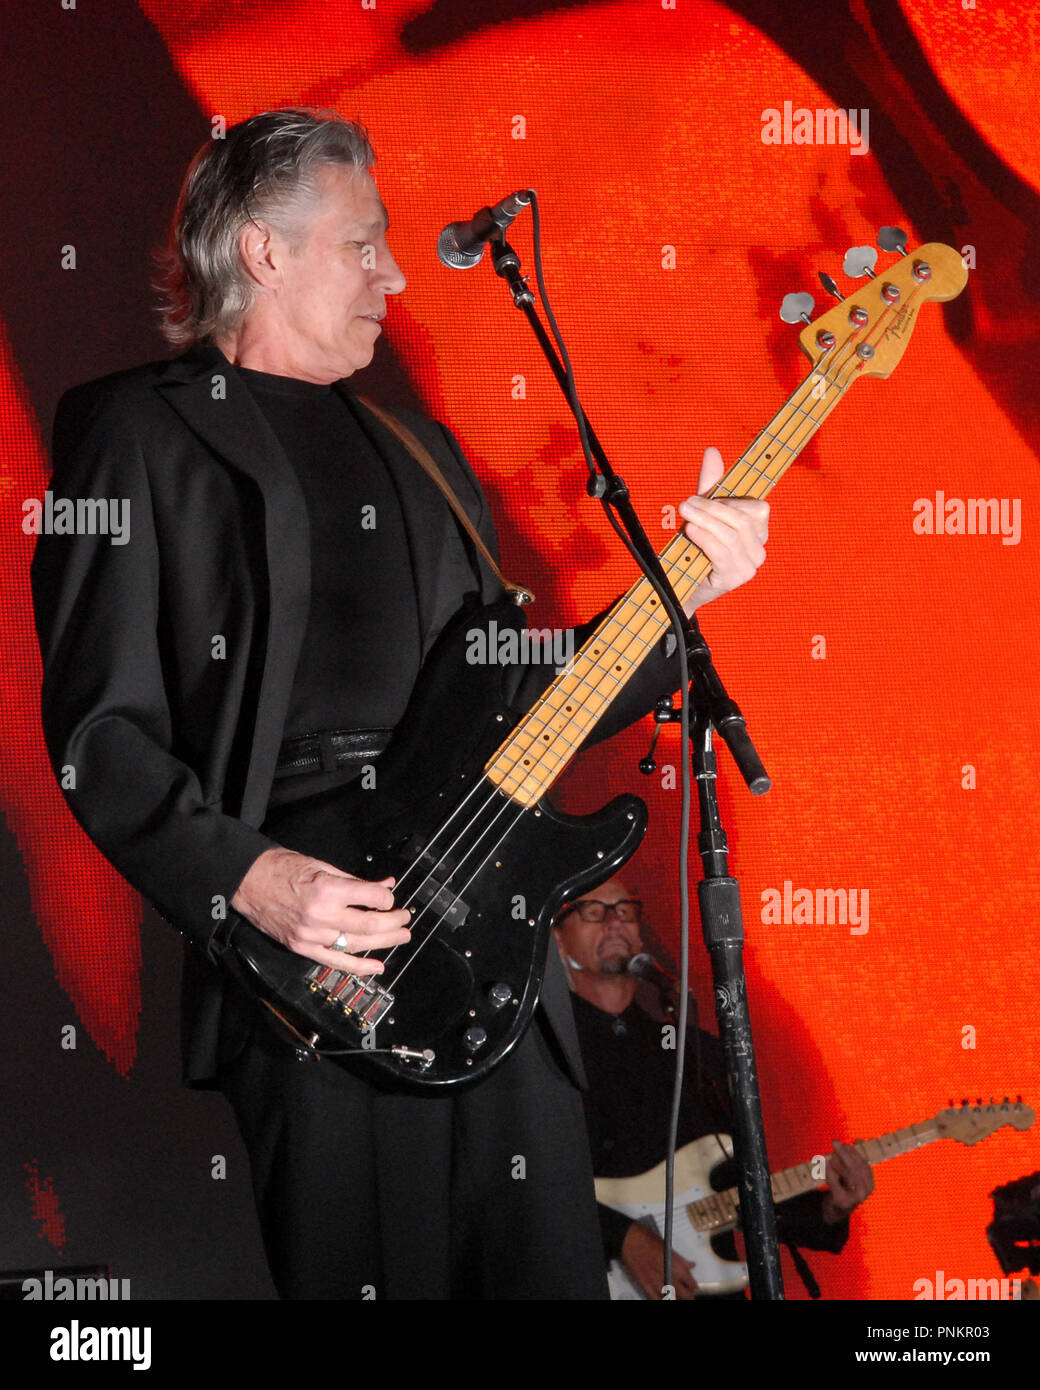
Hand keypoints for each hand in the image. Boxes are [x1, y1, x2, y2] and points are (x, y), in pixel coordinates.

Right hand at [231, 846, 411, 975]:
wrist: (248, 882)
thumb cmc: (282, 868)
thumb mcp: (322, 866)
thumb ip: (356, 881)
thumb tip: (384, 885)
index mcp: (327, 890)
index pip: (371, 898)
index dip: (387, 898)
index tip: (391, 896)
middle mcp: (321, 916)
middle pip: (368, 925)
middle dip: (393, 922)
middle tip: (406, 919)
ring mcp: (311, 936)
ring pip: (356, 945)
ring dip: (384, 942)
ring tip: (401, 937)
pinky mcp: (302, 948)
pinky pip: (335, 961)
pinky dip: (358, 966)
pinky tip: (377, 967)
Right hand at [620, 1223, 698, 1299]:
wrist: (630, 1240)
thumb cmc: (647, 1239)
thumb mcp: (667, 1246)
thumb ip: (680, 1259)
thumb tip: (690, 1265)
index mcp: (672, 1262)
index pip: (688, 1278)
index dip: (693, 1285)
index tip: (695, 1288)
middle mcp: (665, 1272)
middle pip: (681, 1291)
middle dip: (687, 1296)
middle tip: (690, 1298)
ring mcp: (654, 1279)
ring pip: (669, 1296)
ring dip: (675, 1299)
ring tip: (677, 1299)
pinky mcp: (644, 1283)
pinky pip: (654, 1296)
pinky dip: (659, 1300)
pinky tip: (662, 1300)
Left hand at [678, 446, 768, 610]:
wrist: (682, 584)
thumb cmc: (697, 546)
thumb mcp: (705, 512)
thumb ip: (711, 484)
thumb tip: (712, 451)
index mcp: (758, 531)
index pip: (757, 508)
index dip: (730, 501)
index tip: (704, 497)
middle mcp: (759, 549)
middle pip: (742, 520)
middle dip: (712, 508)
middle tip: (686, 504)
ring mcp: (749, 566)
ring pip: (731, 534)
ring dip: (705, 520)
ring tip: (685, 514)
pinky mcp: (734, 578)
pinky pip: (722, 553)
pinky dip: (705, 538)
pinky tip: (691, 532)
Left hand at [821, 1140, 874, 1221]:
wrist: (835, 1211)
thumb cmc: (843, 1189)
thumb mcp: (851, 1174)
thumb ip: (855, 1160)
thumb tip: (859, 1140)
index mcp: (869, 1184)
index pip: (864, 1165)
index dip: (857, 1152)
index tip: (851, 1142)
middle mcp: (865, 1192)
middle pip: (856, 1169)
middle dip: (845, 1153)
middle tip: (835, 1143)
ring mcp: (854, 1198)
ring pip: (847, 1175)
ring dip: (838, 1163)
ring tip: (831, 1157)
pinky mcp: (842, 1201)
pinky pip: (835, 1183)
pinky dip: (829, 1172)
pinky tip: (825, 1165)